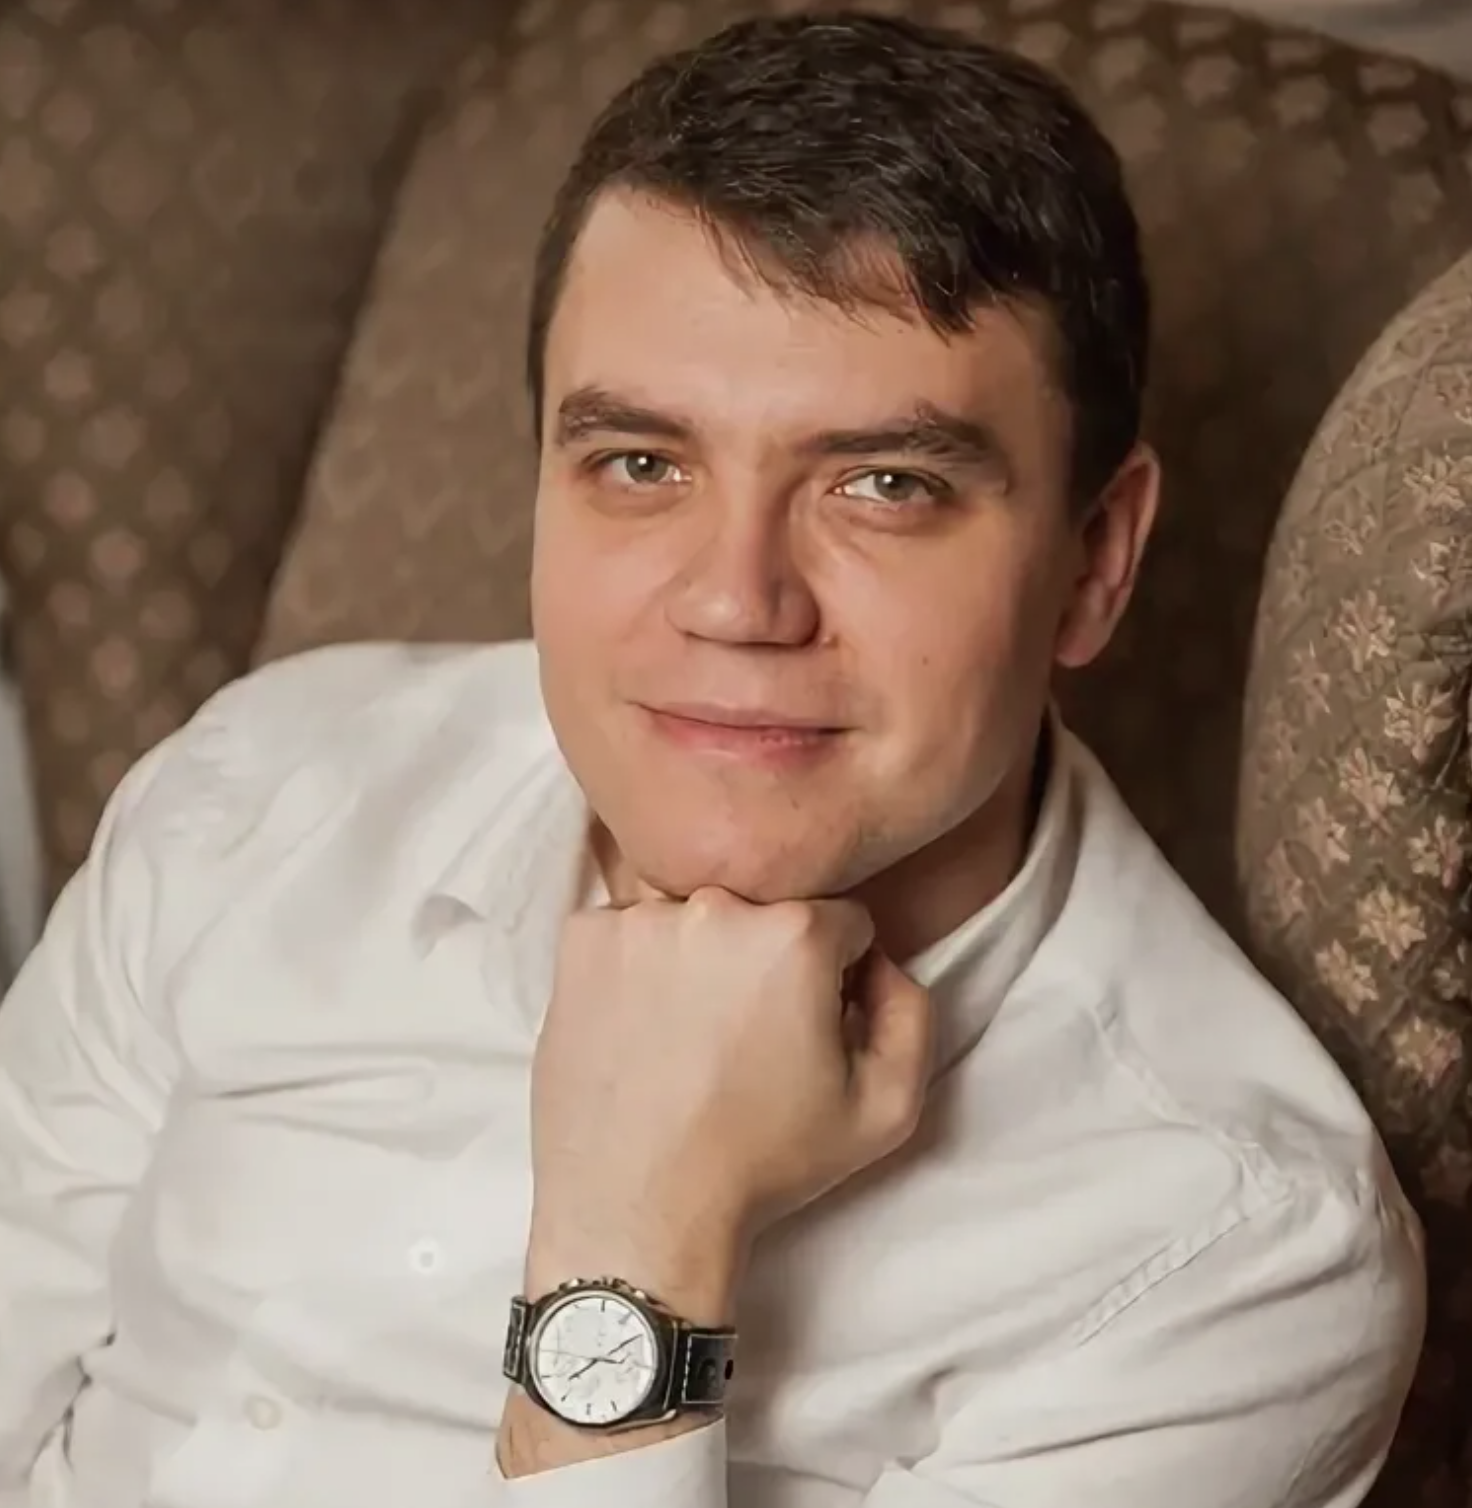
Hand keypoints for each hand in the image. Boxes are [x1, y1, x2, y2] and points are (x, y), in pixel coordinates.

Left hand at [524, 888, 932, 1320]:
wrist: (638, 1210)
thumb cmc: (762, 1163)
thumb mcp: (886, 1107)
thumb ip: (911, 1011)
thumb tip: (881, 962)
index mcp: (794, 933)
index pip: (840, 920)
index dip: (836, 976)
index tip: (807, 1026)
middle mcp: (714, 905)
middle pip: (763, 911)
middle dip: (766, 960)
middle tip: (745, 1037)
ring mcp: (638, 918)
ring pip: (695, 916)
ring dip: (701, 955)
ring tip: (688, 1034)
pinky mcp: (582, 940)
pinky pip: (629, 929)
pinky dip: (638, 966)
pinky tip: (641, 1027)